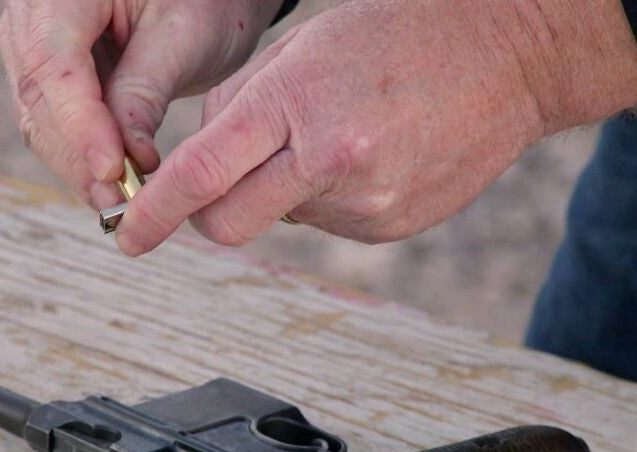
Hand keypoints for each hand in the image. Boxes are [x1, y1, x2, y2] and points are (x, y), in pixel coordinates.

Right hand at [0, 0, 281, 207]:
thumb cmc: (202, 0)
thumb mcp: (185, 36)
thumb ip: (145, 92)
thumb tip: (123, 162)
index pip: (53, 60)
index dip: (79, 122)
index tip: (111, 169)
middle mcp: (34, 14)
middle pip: (39, 96)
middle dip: (78, 156)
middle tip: (121, 201)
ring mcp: (33, 46)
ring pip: (40, 119)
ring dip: (78, 167)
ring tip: (121, 202)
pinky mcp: (48, 78)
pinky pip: (54, 126)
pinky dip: (83, 159)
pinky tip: (115, 186)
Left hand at [115, 0, 636, 254]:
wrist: (509, 54)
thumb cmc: (401, 31)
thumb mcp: (304, 44)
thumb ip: (240, 102)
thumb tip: (201, 160)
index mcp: (294, 102)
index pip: (199, 174)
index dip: (153, 213)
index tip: (126, 236)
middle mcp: (328, 161)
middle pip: (228, 225)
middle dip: (207, 213)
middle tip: (217, 184)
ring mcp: (366, 202)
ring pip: (282, 221)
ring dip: (282, 192)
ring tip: (333, 136)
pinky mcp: (393, 226)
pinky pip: (330, 225)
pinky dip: (327, 199)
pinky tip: (365, 155)